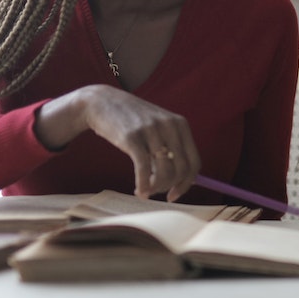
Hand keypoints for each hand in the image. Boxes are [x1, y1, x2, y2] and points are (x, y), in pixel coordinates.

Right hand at [35, 85, 200, 201]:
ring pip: (164, 172)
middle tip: (155, 192)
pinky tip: (139, 191)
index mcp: (180, 124)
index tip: (173, 195)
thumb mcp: (159, 127)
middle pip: (181, 169)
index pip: (194, 162)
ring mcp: (151, 131)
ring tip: (144, 190)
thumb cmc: (133, 120)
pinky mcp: (132, 137)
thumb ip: (172, 147)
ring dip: (155, 188)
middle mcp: (169, 126)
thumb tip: (184, 181)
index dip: (186, 183)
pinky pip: (143, 168)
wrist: (103, 103)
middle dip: (169, 187)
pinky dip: (143, 185)